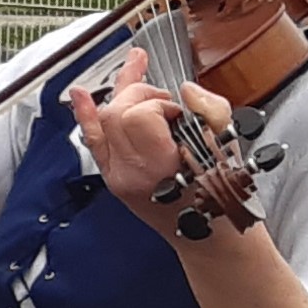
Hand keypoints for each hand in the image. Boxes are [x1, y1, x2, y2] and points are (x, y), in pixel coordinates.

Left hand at [66, 46, 227, 233]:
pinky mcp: (112, 177)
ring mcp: (117, 176)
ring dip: (121, 96)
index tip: (177, 111)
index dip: (159, 104)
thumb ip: (210, 109)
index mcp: (160, 166)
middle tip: (164, 100)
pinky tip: (80, 95)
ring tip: (135, 74)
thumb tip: (187, 90)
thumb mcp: (227, 146)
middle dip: (139, 94)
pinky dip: (86, 115)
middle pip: (116, 113)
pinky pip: (93, 142)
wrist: (206, 234)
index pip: (140, 117)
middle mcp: (131, 172)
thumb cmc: (219, 195)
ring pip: (103, 121)